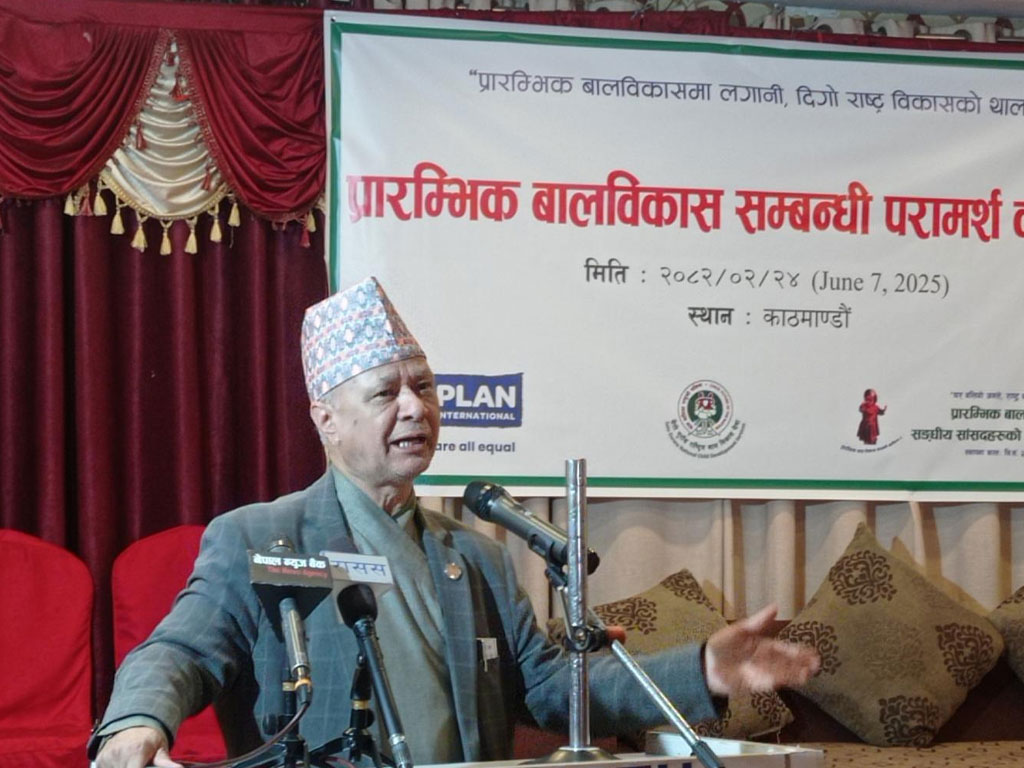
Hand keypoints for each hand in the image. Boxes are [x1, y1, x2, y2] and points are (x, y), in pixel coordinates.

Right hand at [95, 726, 180, 767]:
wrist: (134, 722)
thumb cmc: (150, 738)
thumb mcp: (160, 749)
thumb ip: (165, 762)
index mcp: (136, 751)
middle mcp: (119, 753)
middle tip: (141, 764)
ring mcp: (107, 757)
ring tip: (133, 763)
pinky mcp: (100, 760)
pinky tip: (123, 764)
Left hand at [703, 604, 819, 695]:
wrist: (706, 665)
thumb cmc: (722, 645)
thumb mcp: (739, 630)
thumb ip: (758, 621)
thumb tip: (776, 606)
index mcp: (764, 646)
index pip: (785, 649)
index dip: (799, 651)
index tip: (813, 653)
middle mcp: (766, 660)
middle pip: (787, 662)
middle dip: (801, 664)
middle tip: (817, 664)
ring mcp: (761, 673)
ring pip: (782, 673)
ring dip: (794, 674)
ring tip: (808, 674)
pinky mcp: (754, 684)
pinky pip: (769, 682)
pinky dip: (779, 681)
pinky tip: (790, 680)